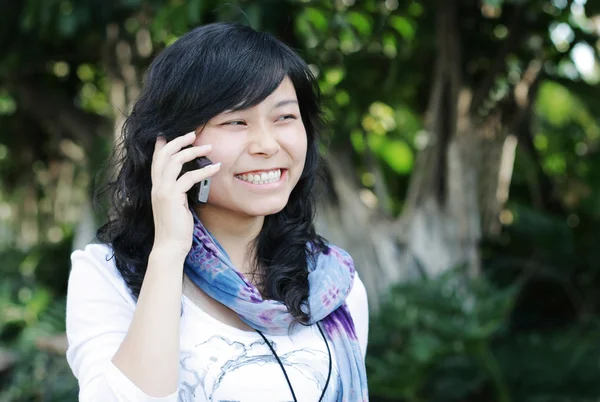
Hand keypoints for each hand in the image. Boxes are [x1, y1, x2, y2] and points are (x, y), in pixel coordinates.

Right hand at [150, 131, 219, 256]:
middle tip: (193, 134)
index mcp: (157, 187)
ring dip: (193, 151)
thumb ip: (179, 191)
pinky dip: (204, 170)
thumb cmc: (176, 228)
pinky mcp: (172, 197)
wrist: (170, 246)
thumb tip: (190, 180)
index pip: (156, 160)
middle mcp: (157, 186)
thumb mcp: (176, 205)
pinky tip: (216, 168)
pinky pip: (189, 178)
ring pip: (175, 161)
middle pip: (164, 155)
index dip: (162, 145)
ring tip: (209, 147)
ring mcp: (163, 191)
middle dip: (179, 141)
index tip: (169, 133)